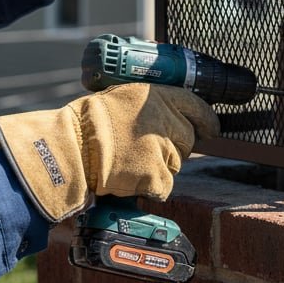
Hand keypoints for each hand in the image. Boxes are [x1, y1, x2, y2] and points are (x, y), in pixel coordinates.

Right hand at [0, 83, 219, 221]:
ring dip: (158, 167)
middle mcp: (166, 120)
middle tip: (144, 150)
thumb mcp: (122, 97)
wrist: (73, 147)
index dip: (206, 119)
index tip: (210, 128)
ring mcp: (164, 149)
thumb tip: (170, 115)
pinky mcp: (157, 175)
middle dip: (172, 147)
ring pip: (175, 164)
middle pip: (187, 140)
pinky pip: (164, 186)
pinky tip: (129, 177)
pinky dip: (149, 187)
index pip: (196, 106)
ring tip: (130, 161)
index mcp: (158, 96)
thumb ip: (150, 105)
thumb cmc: (88, 123)